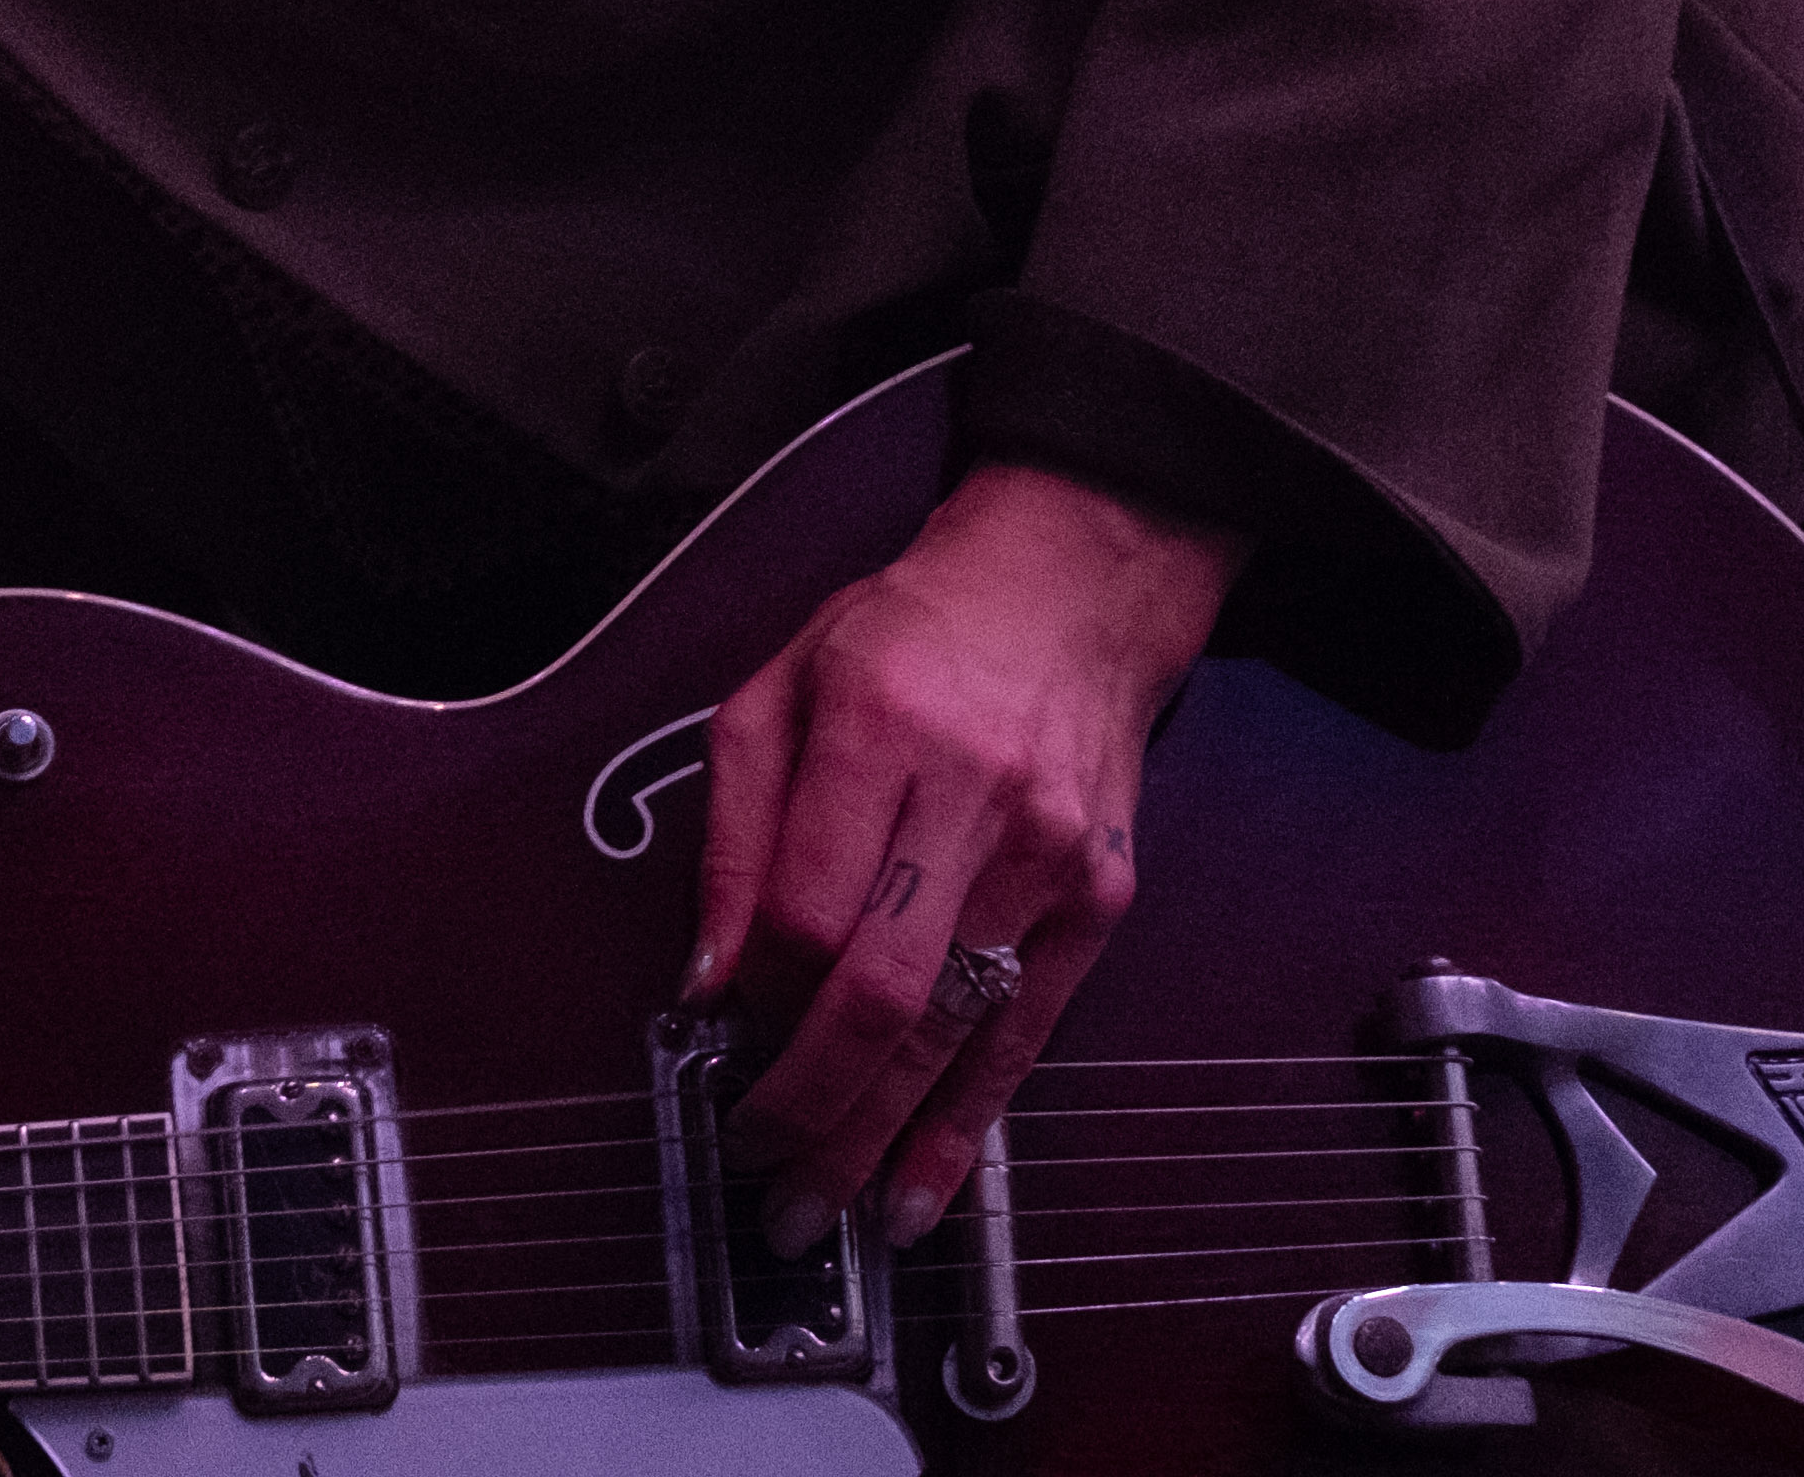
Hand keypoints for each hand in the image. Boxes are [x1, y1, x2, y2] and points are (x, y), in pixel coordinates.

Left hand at [686, 460, 1241, 1255]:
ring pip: (958, 1029)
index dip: (758, 1000)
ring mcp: (1049, 859)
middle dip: (815, 1106)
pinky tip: (927, 1184)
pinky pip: (1027, 1033)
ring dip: (885, 1137)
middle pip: (885, 990)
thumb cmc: (904, 635)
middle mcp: (975, 802)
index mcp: (879, 733)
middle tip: (763, 1182)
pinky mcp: (1098, 900)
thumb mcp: (775, 692)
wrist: (1065, 592)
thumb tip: (706, 977)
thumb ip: (735, 835)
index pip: (810, 911)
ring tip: (827, 1210)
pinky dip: (971, 1120)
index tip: (717, 1049)